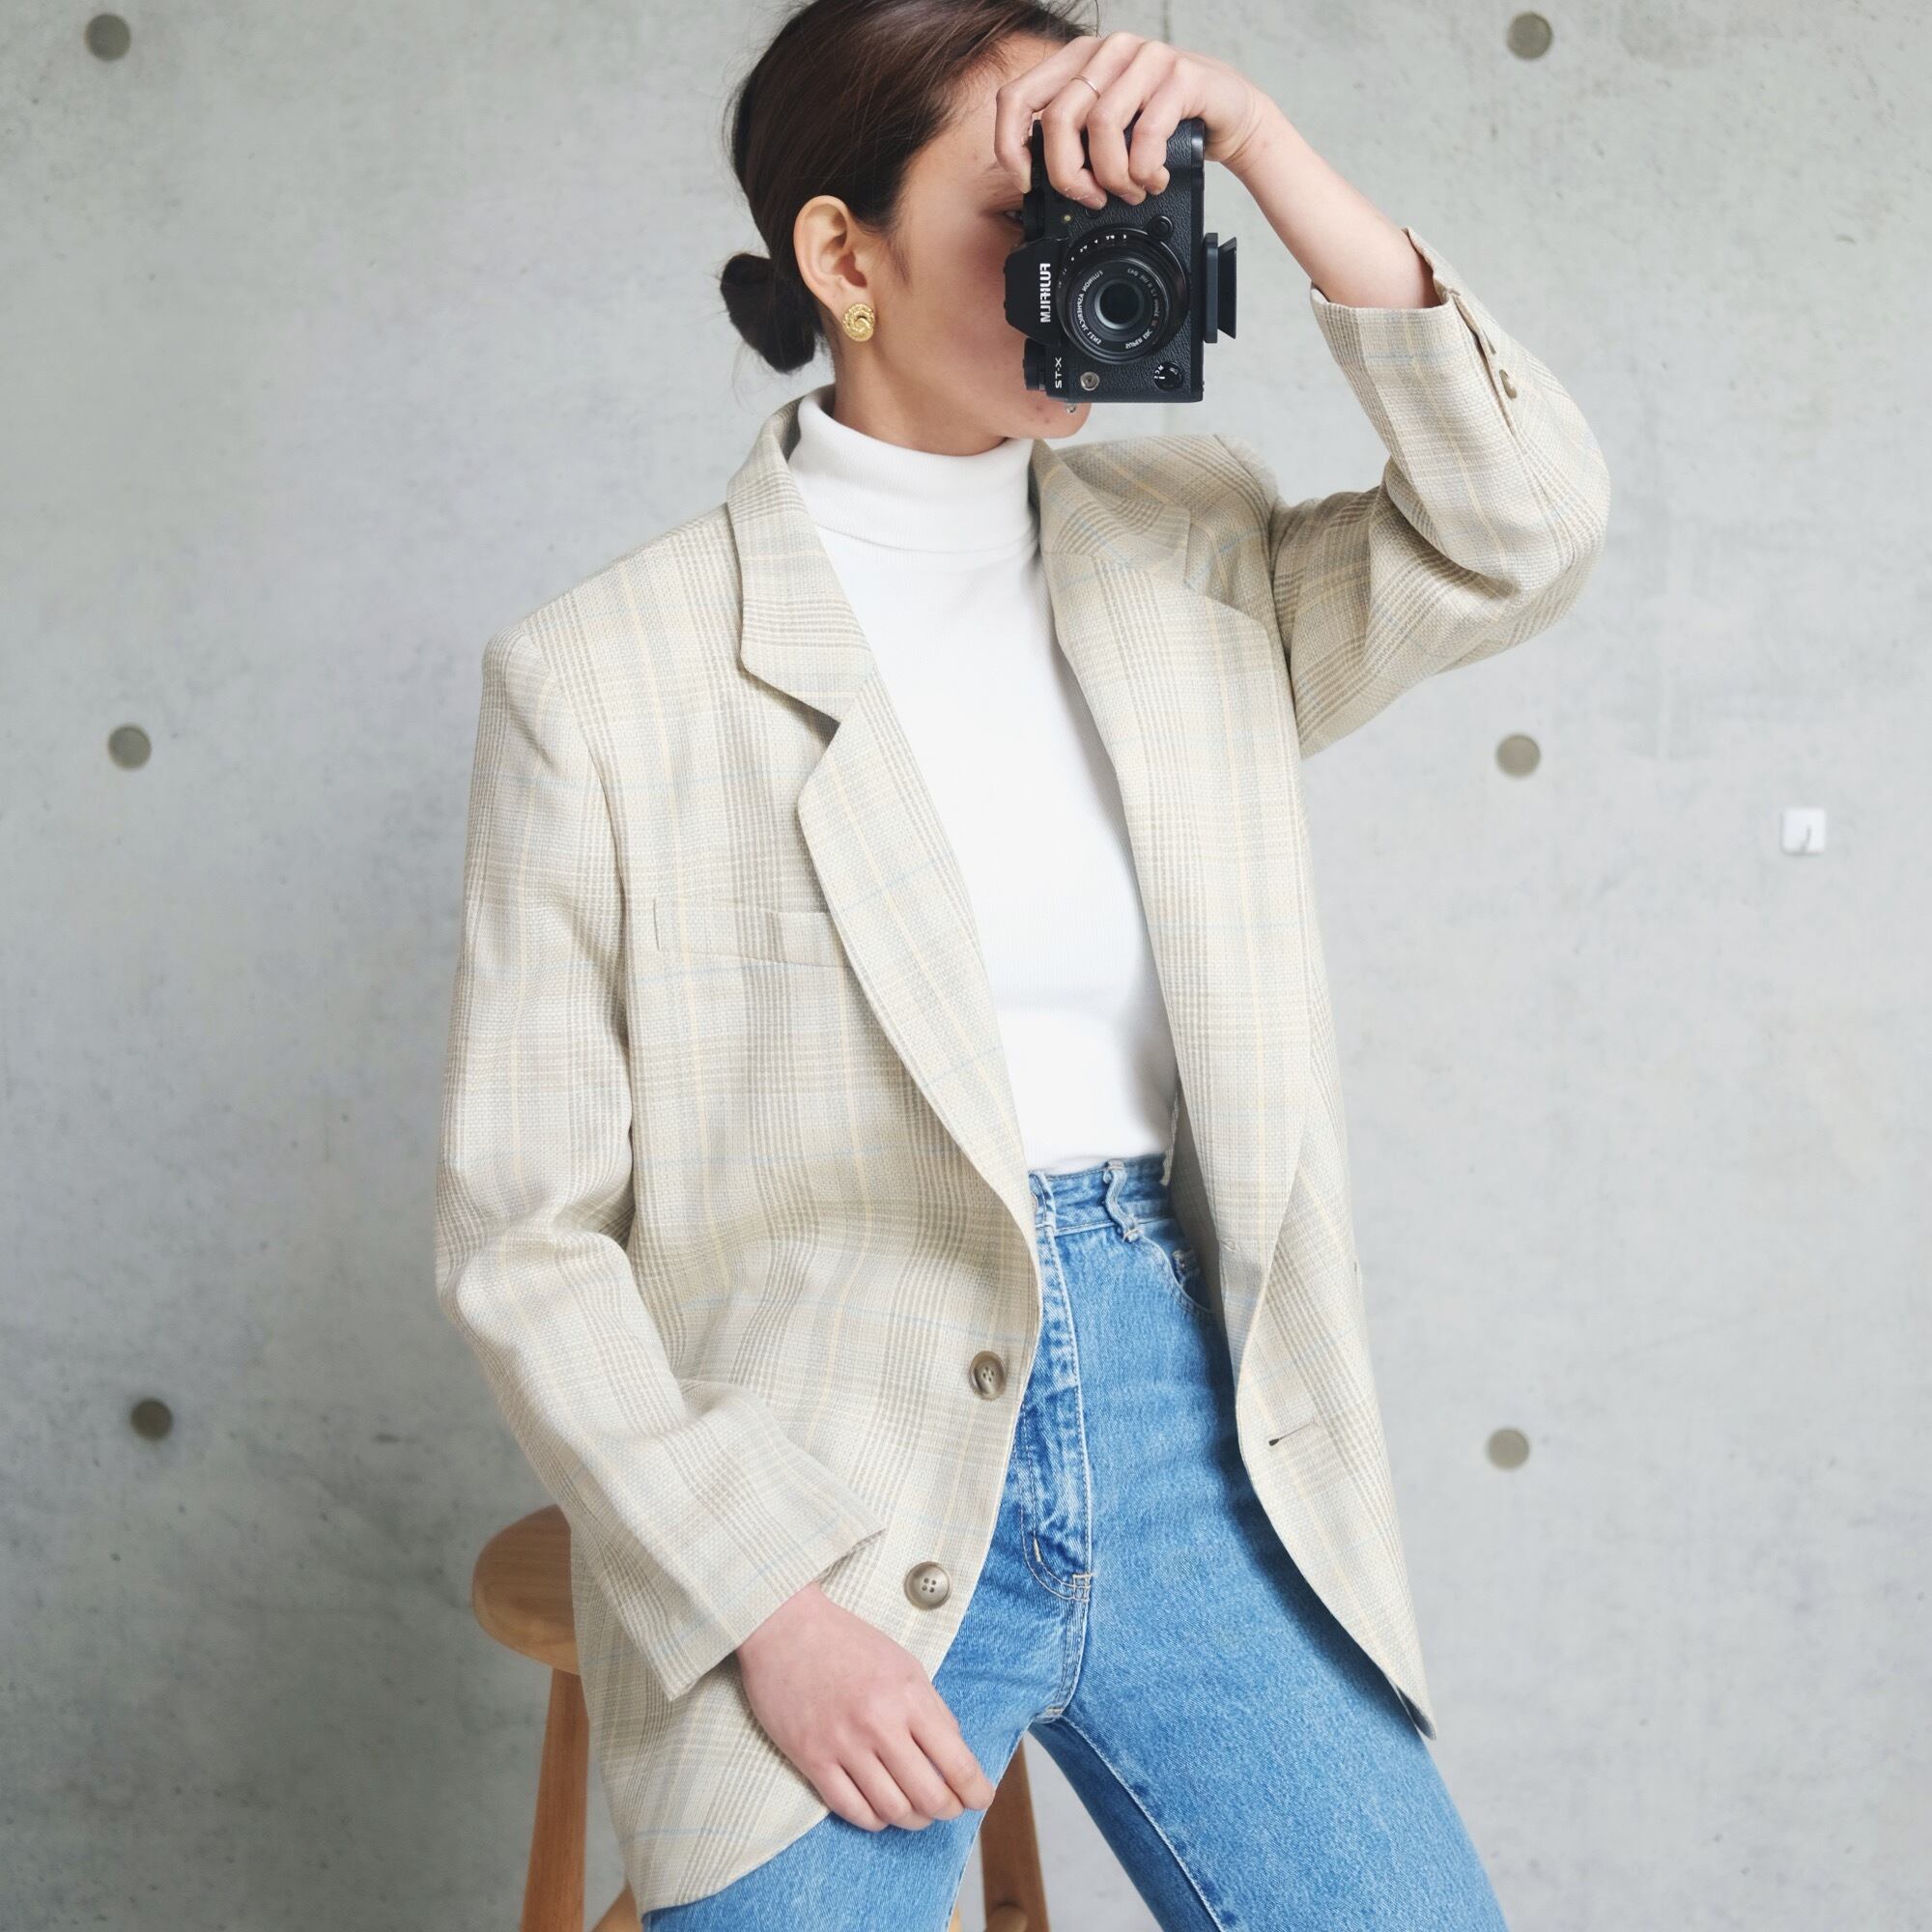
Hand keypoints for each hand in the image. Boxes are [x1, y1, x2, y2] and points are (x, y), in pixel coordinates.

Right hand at [735, 1582, 999, 1831]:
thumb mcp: (904, 1663)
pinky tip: (881, 1812)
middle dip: (947, 1810)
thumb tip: (954, 1753)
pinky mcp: (812, 1759)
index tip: (981, 1798)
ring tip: (916, 1812)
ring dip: (912, 1819)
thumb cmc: (847, 1642)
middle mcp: (879, 1723)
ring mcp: (843, 1745)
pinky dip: (874, 1820)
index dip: (975, 1790)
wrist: (785, 1626)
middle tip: (950, 1808)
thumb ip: (931, 1708)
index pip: (957, 1761)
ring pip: (892, 1810)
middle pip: (929, 1795)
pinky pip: (852, 1810)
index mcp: (908, 1695)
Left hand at [991, 29, 1280, 206]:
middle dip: (1069, 176)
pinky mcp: (1179, 74)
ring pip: (1100, 128)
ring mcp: (1144, 57)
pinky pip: (1145, 133)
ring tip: (1129, 191)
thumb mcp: (1110, 128)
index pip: (1016, 97)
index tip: (1028, 183)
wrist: (1229, 112)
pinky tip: (1153, 180)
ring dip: (1113, 177)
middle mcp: (1107, 51)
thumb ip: (1073, 139)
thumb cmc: (1165, 123)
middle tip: (1091, 198)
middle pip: (1057, 120)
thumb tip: (1035, 180)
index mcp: (1078, 60)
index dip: (1012, 147)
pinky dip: (1145, 171)